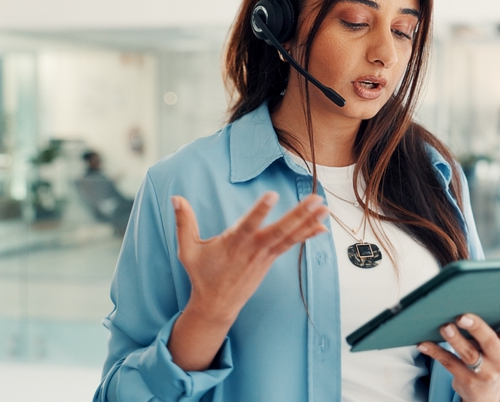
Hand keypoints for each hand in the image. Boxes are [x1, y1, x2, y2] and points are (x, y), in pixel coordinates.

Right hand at [168, 192, 328, 369]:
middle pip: (279, 229)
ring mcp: (264, 254)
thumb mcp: (187, 249)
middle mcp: (253, 248)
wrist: (216, 304)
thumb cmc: (202, 274)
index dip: (259, 210)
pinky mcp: (270, 259)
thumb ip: (184, 222)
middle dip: (299, 214)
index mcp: (233, 242)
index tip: (271, 195)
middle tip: (316, 199)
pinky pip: (291, 245)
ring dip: (308, 221)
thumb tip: (175, 198)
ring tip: (324, 207)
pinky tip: (322, 227)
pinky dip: (306, 236)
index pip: (248, 224)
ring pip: (289, 236)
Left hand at [417, 295, 499, 401]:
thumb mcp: (499, 342)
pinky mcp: (466, 380)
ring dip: (454, 340)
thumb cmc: (488, 356)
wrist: (484, 395)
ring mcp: (483, 371)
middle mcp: (499, 358)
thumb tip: (479, 288)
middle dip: (476, 327)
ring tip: (444, 326)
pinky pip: (448, 364)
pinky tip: (423, 342)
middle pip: (489, 341)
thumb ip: (496, 320)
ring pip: (468, 354)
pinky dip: (434, 352)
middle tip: (462, 315)